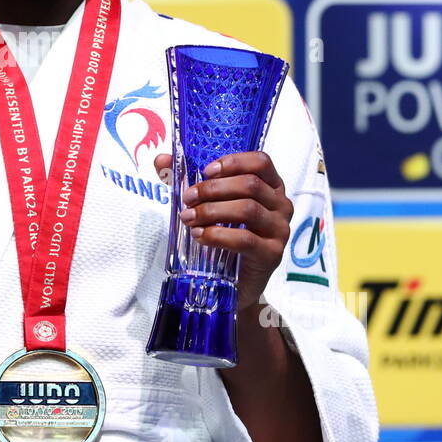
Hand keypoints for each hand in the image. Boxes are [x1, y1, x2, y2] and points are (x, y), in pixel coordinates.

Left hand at [154, 151, 293, 311]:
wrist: (235, 282)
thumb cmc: (225, 235)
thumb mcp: (208, 204)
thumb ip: (186, 180)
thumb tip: (161, 159)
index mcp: (271, 186)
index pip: (261, 162)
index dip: (233, 162)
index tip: (206, 171)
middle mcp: (281, 205)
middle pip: (250, 185)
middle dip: (213, 189)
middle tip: (188, 199)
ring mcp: (279, 230)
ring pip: (247, 209)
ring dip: (212, 211)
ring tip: (189, 218)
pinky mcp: (272, 254)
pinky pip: (244, 239)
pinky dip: (218, 235)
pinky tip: (200, 236)